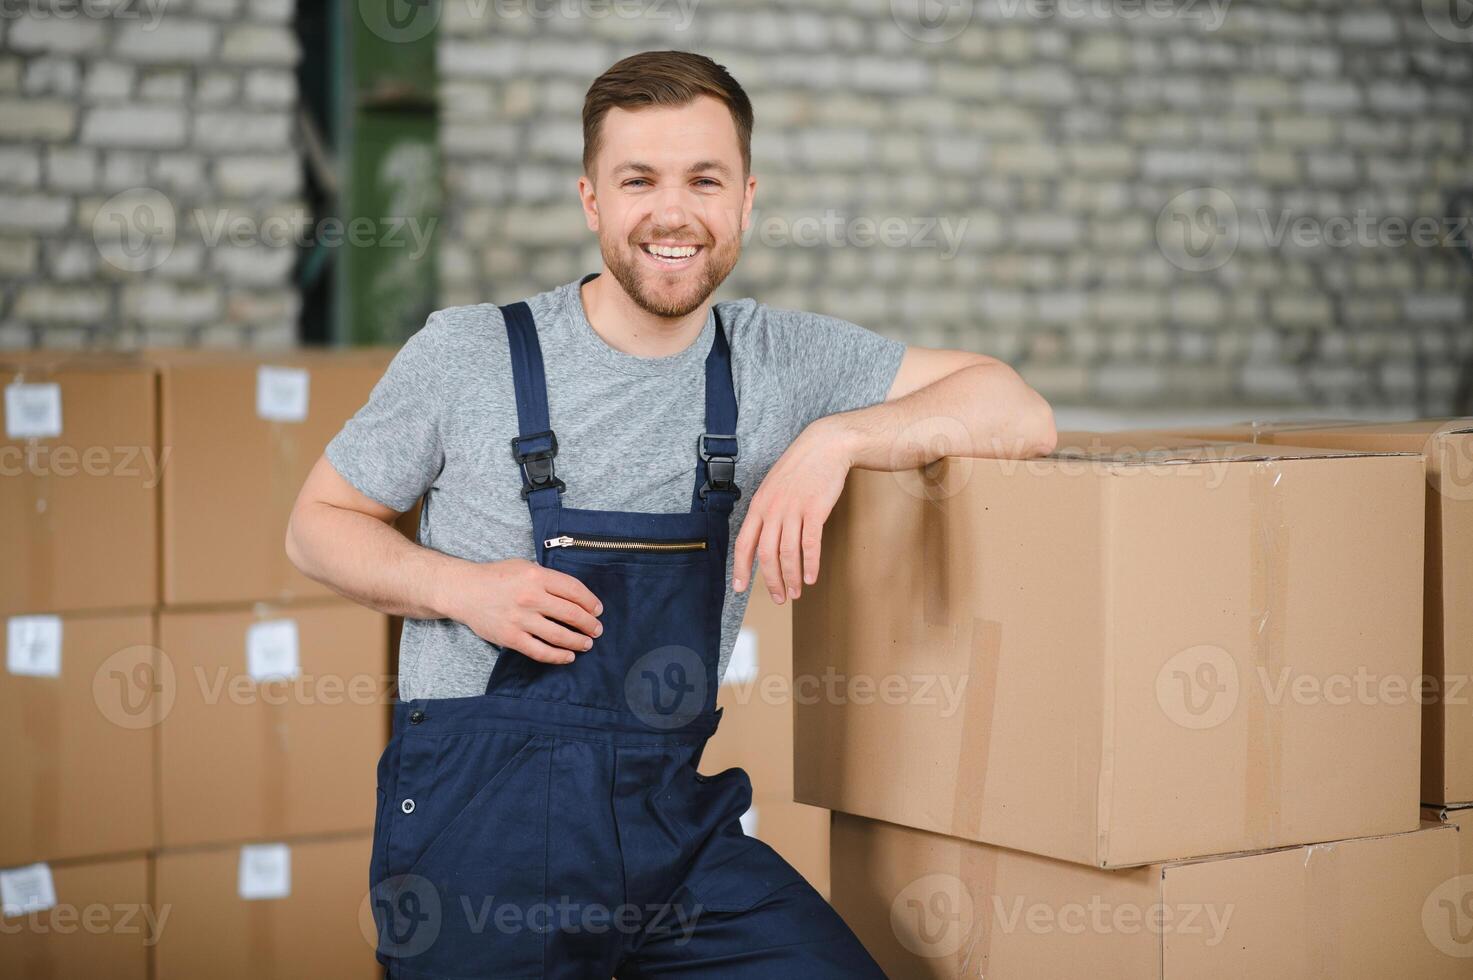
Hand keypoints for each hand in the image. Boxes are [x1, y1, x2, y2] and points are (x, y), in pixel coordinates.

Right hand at [442, 558, 602, 664]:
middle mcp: (530, 597)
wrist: (464, 591)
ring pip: (559, 635)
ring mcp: (521, 619)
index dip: (590, 601)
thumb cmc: (495, 577)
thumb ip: (546, 578)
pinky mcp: (511, 637)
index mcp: (536, 576)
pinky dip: (558, 656)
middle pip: (571, 613)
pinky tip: (568, 656)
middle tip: (596, 629)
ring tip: (587, 643)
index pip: (574, 590)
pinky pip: (540, 651)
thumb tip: (573, 593)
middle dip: (589, 624)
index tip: (597, 609)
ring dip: (578, 641)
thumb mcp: (523, 566)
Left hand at [732, 417, 853, 603]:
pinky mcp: (815, 510)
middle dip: (771, 581)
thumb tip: (764, 539)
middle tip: (778, 598)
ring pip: (788, 553)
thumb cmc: (800, 468)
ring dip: (791, 578)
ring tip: (795, 592)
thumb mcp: (773, 487)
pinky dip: (810, 564)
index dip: (740, 568)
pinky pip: (810, 544)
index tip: (739, 588)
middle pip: (766, 554)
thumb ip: (767, 512)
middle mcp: (772, 509)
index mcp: (759, 505)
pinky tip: (810, 577)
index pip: (744, 543)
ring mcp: (794, 509)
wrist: (825, 446)